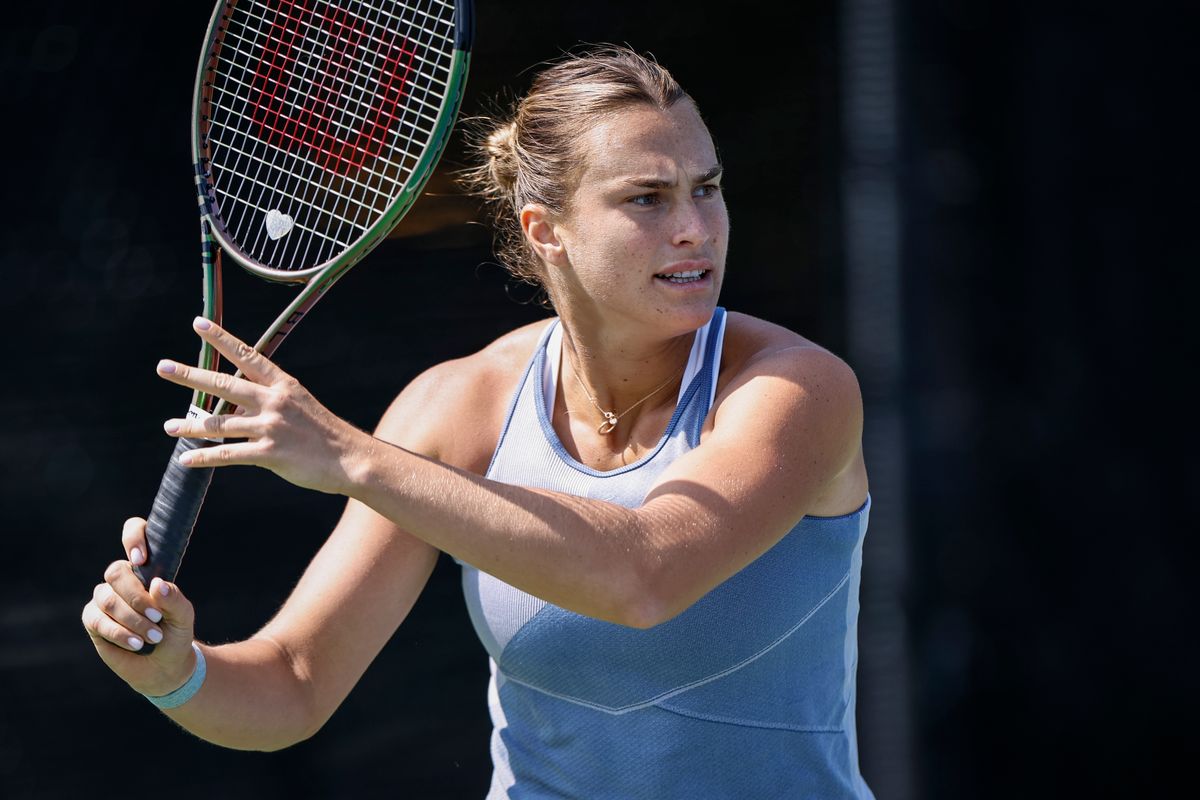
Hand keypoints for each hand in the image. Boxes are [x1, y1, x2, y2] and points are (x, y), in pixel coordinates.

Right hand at [81, 517, 198, 695]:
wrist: (165, 665)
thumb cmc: (176, 632)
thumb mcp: (184, 616)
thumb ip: (174, 599)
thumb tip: (156, 584)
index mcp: (146, 568)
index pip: (135, 533)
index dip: (133, 537)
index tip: (141, 558)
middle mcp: (123, 579)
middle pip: (116, 572)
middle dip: (137, 597)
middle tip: (158, 617)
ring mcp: (105, 597)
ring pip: (107, 598)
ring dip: (132, 619)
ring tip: (153, 637)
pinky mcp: (93, 619)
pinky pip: (97, 619)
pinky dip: (119, 633)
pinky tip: (136, 643)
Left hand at [156, 317, 370, 494]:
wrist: (350, 458)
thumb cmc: (323, 433)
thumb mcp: (299, 405)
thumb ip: (266, 401)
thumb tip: (232, 405)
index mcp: (282, 385)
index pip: (247, 355)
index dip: (221, 339)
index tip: (199, 324)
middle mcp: (274, 401)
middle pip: (224, 385)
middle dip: (191, 375)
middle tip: (164, 367)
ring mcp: (272, 427)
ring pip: (220, 423)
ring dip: (190, 425)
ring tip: (169, 426)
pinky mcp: (270, 454)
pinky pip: (229, 454)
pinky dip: (205, 456)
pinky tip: (187, 459)